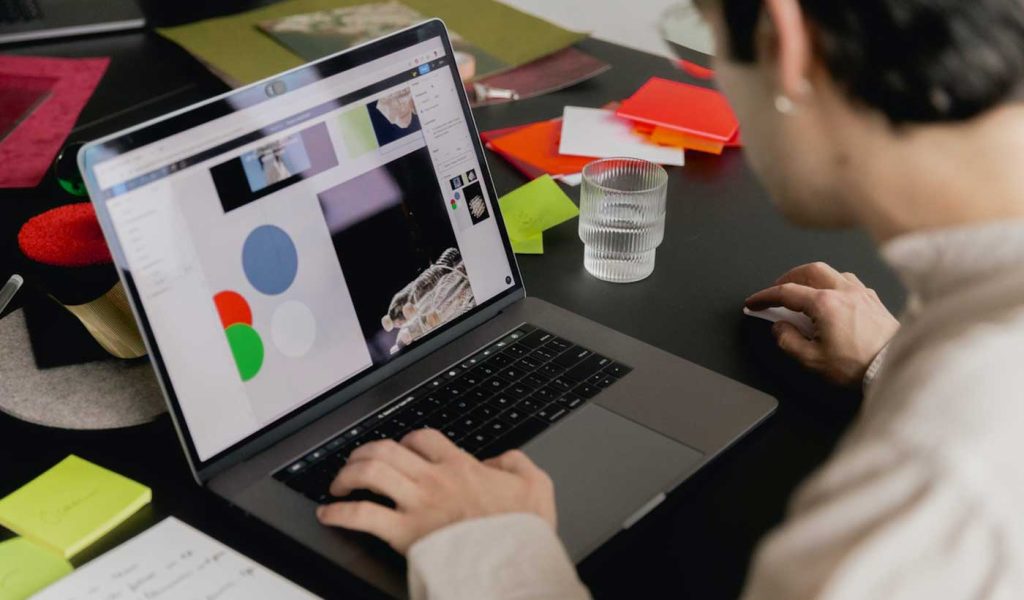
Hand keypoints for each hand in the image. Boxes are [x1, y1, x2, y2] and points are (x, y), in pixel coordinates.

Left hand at [316, 428, 556, 553]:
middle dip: (365, 452)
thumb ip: (516, 464)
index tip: (402, 450)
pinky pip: (362, 516)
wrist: (512, 564)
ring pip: (370, 472)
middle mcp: (433, 480)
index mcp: (461, 466)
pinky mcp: (404, 534)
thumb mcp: (537, 486)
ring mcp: (416, 505)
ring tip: (340, 483)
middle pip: (387, 449)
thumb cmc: (522, 532)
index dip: (406, 439)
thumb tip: (500, 460)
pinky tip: (329, 514)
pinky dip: (339, 513)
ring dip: (347, 474)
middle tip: (358, 462)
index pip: (422, 438)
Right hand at [745, 262, 898, 386]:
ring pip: (831, 272)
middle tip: (776, 290)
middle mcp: (843, 292)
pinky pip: (849, 281)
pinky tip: (832, 296)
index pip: (786, 292)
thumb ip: (788, 341)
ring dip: (812, 278)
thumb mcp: (812, 360)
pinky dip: (833, 283)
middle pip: (809, 271)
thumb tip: (779, 328)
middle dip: (788, 277)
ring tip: (803, 291)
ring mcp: (861, 294)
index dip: (765, 296)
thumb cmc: (859, 365)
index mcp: (825, 304)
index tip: (754, 302)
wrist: (892, 368)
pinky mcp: (874, 300)